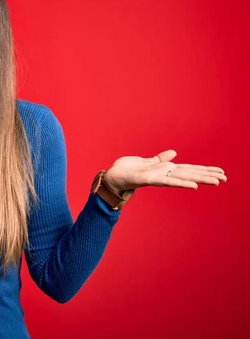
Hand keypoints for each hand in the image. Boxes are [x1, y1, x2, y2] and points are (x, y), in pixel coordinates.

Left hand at [103, 149, 226, 193]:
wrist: (112, 177)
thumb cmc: (127, 170)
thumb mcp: (146, 161)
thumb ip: (160, 158)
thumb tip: (173, 153)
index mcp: (165, 169)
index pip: (188, 169)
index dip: (204, 170)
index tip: (220, 172)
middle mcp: (164, 174)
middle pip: (189, 173)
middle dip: (207, 175)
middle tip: (226, 178)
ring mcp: (158, 177)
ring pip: (182, 177)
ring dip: (199, 179)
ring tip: (216, 182)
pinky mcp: (149, 179)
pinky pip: (167, 181)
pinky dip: (180, 183)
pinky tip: (193, 186)